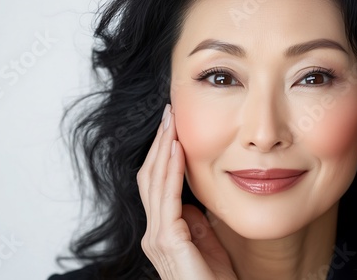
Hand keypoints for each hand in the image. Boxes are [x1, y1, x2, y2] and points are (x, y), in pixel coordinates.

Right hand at [137, 104, 236, 279]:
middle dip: (158, 143)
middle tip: (168, 114)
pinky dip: (171, 171)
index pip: (155, 183)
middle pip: (149, 177)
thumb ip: (195, 222)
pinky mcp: (167, 241)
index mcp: (161, 230)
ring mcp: (157, 237)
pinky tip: (176, 150)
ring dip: (162, 149)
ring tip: (171, 123)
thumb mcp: (206, 243)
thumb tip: (191, 202)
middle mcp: (152, 232)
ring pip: (153, 182)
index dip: (161, 154)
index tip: (171, 128)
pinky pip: (167, 198)